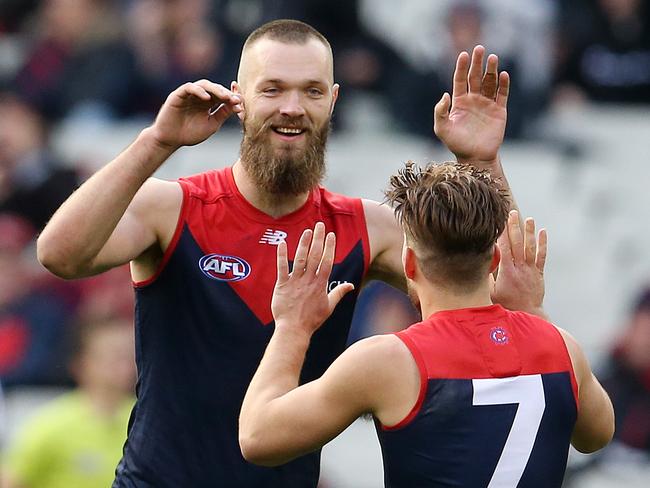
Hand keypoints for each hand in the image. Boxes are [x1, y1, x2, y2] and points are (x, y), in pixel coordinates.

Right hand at [149, 80, 242, 149]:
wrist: (171, 140)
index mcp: (208, 103)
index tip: (241, 101)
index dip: (232, 96)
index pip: (222, 95)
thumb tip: (238, 105)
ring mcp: (189, 94)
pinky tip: (207, 98)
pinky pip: (189, 87)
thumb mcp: (212, 124)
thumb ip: (224, 114)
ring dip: (216, 89)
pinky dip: (199, 91)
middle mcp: (200, 96)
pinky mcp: (178, 94)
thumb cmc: (191, 133)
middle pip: (215, 88)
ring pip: (204, 85)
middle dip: (226, 93)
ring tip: (225, 97)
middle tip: (235, 99)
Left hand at [271, 223, 354, 334]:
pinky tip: (281, 243)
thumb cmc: (312, 319)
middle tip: (319, 225)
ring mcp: (295, 282)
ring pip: (300, 259)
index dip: (329, 247)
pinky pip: (281, 268)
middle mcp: (308, 280)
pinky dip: (281, 255)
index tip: (331, 235)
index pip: (327, 261)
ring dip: (303, 244)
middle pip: (314, 256)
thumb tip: (350, 285)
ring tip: (306, 231)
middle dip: (318, 239)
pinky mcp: (282, 285)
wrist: (294, 330)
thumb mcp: (329, 306)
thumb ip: (339, 293)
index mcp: (320, 284)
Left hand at [434, 45, 508, 163]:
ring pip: (490, 82)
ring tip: (493, 58)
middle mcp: (473, 100)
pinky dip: (504, 84)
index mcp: (459, 102)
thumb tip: (445, 94)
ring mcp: (487, 104)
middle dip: (477, 63)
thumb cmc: (457, 144)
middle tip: (480, 49)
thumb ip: (440, 111)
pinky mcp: (499, 111)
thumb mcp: (442, 129)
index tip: (463, 54)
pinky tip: (503, 75)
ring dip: (492, 70)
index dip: (461, 67)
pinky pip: (502, 94)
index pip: (460, 80)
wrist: (475, 157)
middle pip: (476, 77)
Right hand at [491, 211, 546, 317]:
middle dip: (514, 228)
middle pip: (517, 244)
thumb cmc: (506, 305)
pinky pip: (541, 256)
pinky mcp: (539, 273)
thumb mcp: (491, 293)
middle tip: (512, 214)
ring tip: (529, 219)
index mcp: (507, 272)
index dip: (502, 235)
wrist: (527, 313)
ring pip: (530, 247)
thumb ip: (486, 278)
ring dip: (529, 232)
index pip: (504, 249)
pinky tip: (543, 232)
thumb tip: (481, 264)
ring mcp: (531, 270)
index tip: (499, 223)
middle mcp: (520, 268)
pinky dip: (543, 244)